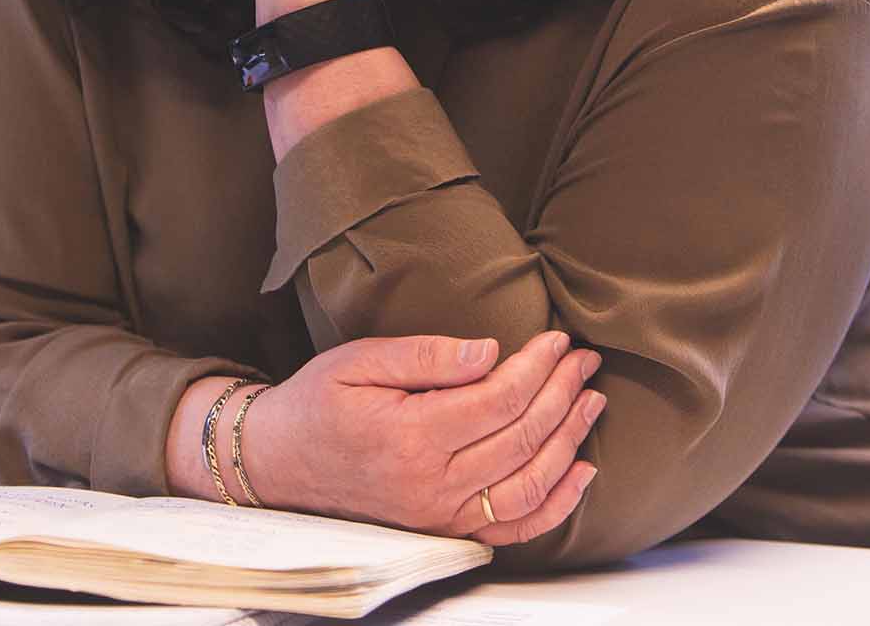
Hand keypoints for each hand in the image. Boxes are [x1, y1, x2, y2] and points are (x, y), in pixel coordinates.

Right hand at [240, 330, 602, 545]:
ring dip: (569, 442)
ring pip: (528, 484)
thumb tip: (490, 350)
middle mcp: (432, 484)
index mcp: (411, 435)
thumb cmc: (317, 403)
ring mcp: (441, 514)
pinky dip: (555, 503)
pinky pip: (513, 527)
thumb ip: (424, 355)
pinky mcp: (444, 529)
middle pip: (521, 438)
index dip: (537, 367)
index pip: (498, 399)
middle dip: (562, 394)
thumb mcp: (358, 360)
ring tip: (591, 402)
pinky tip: (580, 472)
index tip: (558, 340)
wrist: (278, 464)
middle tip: (585, 360)